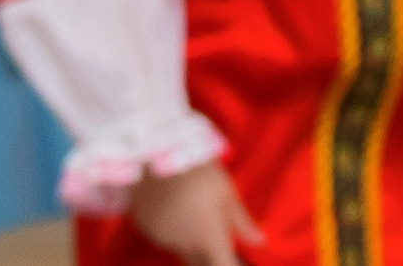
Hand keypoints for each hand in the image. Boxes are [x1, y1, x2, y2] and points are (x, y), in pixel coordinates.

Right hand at [129, 162, 262, 265]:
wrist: (156, 148)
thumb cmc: (199, 169)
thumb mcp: (227, 192)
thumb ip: (242, 221)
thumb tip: (259, 241)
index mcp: (209, 240)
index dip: (230, 263)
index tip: (234, 258)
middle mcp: (184, 245)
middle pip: (199, 262)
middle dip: (209, 255)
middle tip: (213, 233)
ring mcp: (161, 236)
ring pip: (180, 248)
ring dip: (189, 242)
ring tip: (191, 214)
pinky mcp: (144, 225)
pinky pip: (162, 235)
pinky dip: (171, 230)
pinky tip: (173, 209)